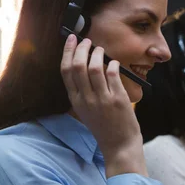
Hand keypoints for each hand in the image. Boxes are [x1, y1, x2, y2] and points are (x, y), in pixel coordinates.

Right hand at [60, 34, 146, 176]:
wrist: (119, 145)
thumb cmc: (105, 127)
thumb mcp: (86, 110)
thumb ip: (83, 91)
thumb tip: (85, 65)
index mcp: (75, 101)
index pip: (65, 71)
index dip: (67, 52)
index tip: (71, 39)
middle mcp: (86, 99)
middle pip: (78, 66)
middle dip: (81, 48)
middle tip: (87, 41)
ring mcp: (102, 99)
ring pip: (95, 67)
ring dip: (97, 53)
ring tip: (101, 50)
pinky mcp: (117, 99)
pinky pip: (112, 74)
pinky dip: (113, 64)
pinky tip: (114, 63)